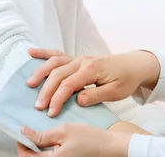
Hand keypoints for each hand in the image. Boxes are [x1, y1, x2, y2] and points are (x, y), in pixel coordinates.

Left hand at [16, 122, 144, 156]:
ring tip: (43, 132)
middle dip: (29, 144)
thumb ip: (42, 135)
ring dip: (39, 147)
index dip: (21, 142)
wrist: (110, 146)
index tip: (22, 130)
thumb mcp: (64, 131)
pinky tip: (54, 138)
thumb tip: (25, 133)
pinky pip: (52, 156)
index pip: (25, 156)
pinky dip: (49, 148)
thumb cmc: (92, 139)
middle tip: (32, 130)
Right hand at [27, 48, 160, 116]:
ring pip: (55, 62)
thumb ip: (96, 96)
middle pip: (59, 74)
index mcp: (92, 69)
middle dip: (46, 90)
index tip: (51, 112)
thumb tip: (78, 100)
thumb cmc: (126, 79)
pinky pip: (58, 54)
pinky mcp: (77, 58)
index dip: (58, 99)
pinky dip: (44, 53)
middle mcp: (83, 61)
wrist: (134, 65)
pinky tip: (31, 52)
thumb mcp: (115, 92)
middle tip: (38, 106)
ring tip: (29, 84)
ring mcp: (79, 58)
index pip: (69, 85)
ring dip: (41, 72)